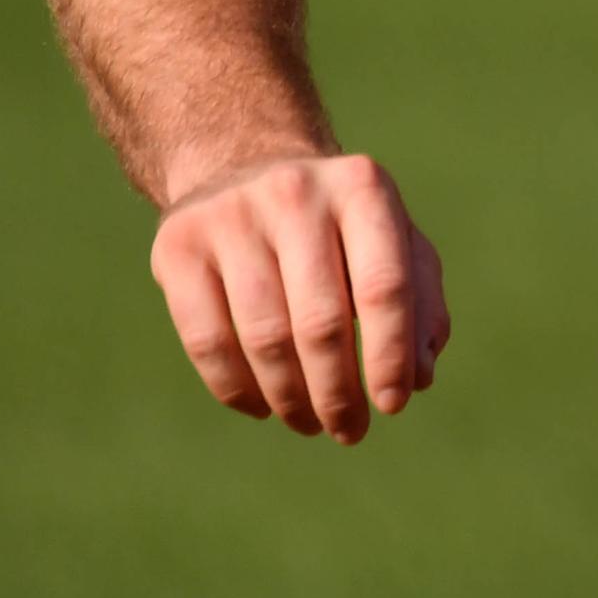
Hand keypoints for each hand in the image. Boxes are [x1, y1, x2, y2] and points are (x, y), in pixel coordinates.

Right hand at [149, 151, 450, 442]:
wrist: (244, 166)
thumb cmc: (339, 224)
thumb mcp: (393, 241)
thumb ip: (419, 302)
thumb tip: (417, 376)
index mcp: (362, 188)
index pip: (383, 287)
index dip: (390, 355)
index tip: (394, 404)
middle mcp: (295, 193)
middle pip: (321, 321)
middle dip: (339, 391)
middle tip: (350, 430)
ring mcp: (230, 217)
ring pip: (264, 337)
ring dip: (291, 398)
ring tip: (311, 423)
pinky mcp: (177, 247)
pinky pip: (206, 341)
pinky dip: (237, 389)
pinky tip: (263, 407)